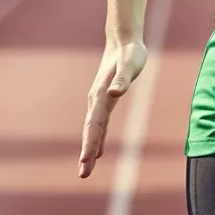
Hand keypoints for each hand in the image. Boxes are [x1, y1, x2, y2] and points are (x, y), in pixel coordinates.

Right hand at [78, 38, 146, 177]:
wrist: (123, 40)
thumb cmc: (130, 52)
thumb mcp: (131, 64)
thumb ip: (123, 79)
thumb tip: (114, 93)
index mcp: (102, 94)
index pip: (95, 124)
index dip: (90, 143)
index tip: (87, 161)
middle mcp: (96, 99)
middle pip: (91, 130)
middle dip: (86, 152)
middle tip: (83, 174)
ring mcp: (99, 100)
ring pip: (93, 129)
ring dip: (89, 149)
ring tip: (85, 169)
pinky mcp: (104, 99)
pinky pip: (99, 124)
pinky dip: (96, 138)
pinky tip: (97, 152)